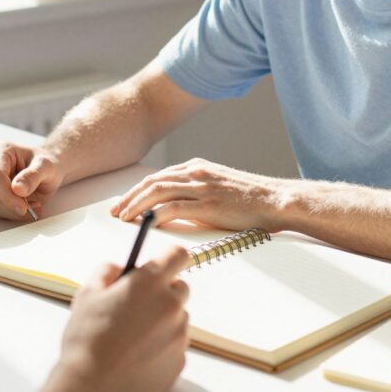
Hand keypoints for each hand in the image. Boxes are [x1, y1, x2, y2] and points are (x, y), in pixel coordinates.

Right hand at [0, 142, 63, 220]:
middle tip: (36, 207)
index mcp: (0, 150)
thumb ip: (33, 175)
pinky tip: (27, 209)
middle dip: (13, 205)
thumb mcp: (47, 166)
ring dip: (14, 212)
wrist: (46, 170)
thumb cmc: (46, 164)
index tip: (23, 208)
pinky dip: (13, 214)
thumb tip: (17, 188)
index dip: (7, 195)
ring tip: (35, 206)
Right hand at [0, 246, 189, 391]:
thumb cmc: (87, 340)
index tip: (158, 266)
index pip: (177, 255)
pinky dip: (162, 347)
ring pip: (177, 318)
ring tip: (131, 339)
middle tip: (136, 307)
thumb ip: (106, 271)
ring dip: (162, 321)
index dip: (167, 259)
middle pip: (180, 288)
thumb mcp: (87, 294)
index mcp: (150, 283)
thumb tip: (119, 268)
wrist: (92, 390)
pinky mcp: (180, 360)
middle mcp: (171, 305)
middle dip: (163, 292)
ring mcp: (179, 334)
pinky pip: (175, 345)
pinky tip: (136, 358)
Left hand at [110, 158, 288, 231]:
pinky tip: (143, 224)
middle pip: (152, 182)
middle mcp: (196, 172)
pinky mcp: (207, 203)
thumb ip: (197, 193)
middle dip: (130, 197)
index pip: (159, 176)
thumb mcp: (219, 188)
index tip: (124, 203)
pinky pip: (172, 207)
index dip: (137, 190)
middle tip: (115, 211)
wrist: (275, 200)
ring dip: (136, 205)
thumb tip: (176, 210)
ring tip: (123, 218)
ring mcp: (201, 186)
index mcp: (197, 167)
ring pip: (157, 191)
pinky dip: (153, 215)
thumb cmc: (251, 200)